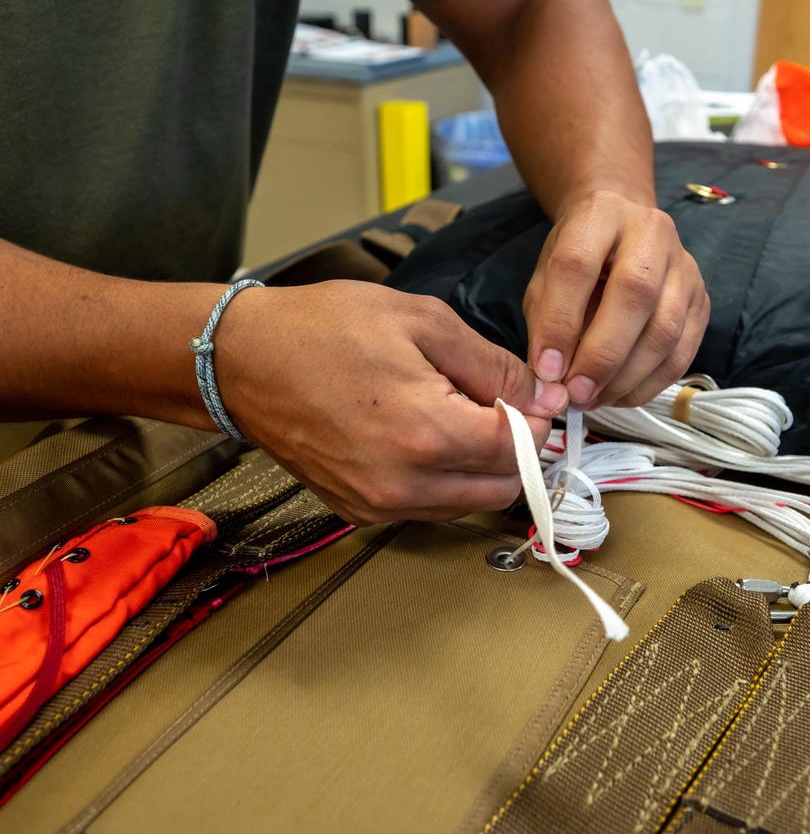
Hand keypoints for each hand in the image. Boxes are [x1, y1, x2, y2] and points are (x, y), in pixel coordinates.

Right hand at [214, 281, 566, 524]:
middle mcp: (405, 485)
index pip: (521, 449)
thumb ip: (493, 366)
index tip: (525, 394)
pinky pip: (427, 508)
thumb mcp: (423, 322)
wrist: (241, 361)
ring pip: (467, 503)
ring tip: (449, 415)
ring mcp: (379, 505)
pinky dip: (441, 480)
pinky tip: (419, 437)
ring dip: (478, 467)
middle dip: (513, 449)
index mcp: (427, 434)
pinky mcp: (358, 512)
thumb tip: (543, 396)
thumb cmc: (323, 329)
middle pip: (502, 487)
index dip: (534, 419)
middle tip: (490, 403)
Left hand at [523, 190, 709, 408]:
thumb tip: (551, 379)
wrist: (622, 230)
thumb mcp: (545, 278)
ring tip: (594, 399)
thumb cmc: (577, 259)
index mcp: (601, 214)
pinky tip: (619, 395)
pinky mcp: (703, 300)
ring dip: (627, 377)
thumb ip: (545, 322)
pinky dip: (649, 383)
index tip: (547, 370)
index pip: (578, 266)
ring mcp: (685, 266)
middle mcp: (652, 232)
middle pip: (635, 295)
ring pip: (666, 329)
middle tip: (576, 392)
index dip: (561, 323)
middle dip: (602, 355)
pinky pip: (683, 352)